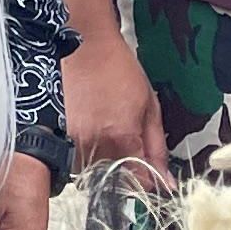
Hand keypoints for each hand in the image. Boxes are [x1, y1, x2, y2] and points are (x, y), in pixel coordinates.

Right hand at [65, 40, 163, 173]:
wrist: (85, 46)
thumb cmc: (119, 70)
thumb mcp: (150, 106)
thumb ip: (158, 148)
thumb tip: (167, 181)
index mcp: (122, 138)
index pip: (139, 182)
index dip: (149, 181)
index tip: (153, 175)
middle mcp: (96, 145)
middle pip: (116, 181)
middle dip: (128, 171)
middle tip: (130, 146)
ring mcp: (75, 141)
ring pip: (96, 173)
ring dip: (107, 164)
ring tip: (109, 134)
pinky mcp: (63, 136)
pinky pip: (79, 161)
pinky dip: (89, 155)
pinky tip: (94, 132)